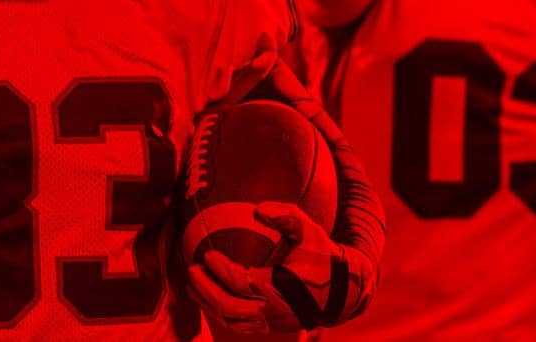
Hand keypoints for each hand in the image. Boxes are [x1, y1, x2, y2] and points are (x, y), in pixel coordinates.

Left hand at [188, 202, 377, 333]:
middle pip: (227, 306)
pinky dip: (219, 314)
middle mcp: (273, 309)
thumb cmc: (322, 257)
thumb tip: (257, 209)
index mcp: (280, 287)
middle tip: (192, 268)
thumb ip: (285, 215)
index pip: (239, 282)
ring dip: (207, 302)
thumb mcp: (308, 230)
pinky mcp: (270, 326)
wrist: (343, 290)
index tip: (207, 254)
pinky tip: (208, 298)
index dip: (219, 270)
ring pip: (229, 320)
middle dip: (205, 288)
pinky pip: (238, 326)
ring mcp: (271, 322)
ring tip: (193, 283)